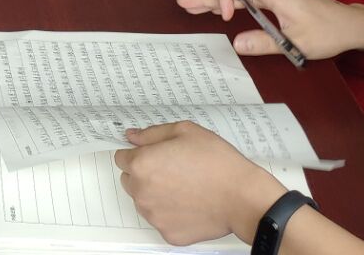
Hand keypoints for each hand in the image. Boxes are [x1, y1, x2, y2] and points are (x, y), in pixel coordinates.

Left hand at [113, 122, 286, 246]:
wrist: (242, 197)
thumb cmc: (217, 162)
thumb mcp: (185, 132)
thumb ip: (152, 134)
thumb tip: (131, 137)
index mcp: (142, 164)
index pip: (122, 158)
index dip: (139, 154)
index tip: (155, 155)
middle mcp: (141, 192)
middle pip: (131, 180)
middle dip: (146, 174)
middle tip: (174, 169)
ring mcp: (153, 216)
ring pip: (144, 201)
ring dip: (156, 194)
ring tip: (185, 186)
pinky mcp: (167, 233)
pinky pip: (161, 220)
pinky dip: (171, 213)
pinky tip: (190, 203)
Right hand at [175, 0, 362, 61]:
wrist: (351, 25)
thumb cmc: (329, 32)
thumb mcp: (296, 44)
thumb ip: (264, 44)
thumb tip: (236, 44)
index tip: (227, 19)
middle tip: (184, 4)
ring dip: (218, 1)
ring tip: (194, 7)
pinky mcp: (280, 1)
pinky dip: (233, 4)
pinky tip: (222, 11)